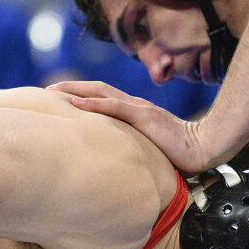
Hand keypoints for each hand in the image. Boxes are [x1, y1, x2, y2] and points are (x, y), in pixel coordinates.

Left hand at [48, 79, 222, 171]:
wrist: (202, 149)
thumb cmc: (177, 153)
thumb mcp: (147, 148)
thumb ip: (131, 147)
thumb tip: (112, 161)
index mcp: (134, 112)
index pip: (103, 98)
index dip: (80, 94)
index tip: (58, 98)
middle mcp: (134, 106)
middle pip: (97, 90)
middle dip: (71, 88)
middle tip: (46, 90)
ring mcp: (139, 109)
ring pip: (102, 93)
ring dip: (76, 91)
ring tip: (55, 91)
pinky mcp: (145, 116)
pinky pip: (115, 107)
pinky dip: (95, 104)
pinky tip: (77, 104)